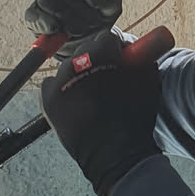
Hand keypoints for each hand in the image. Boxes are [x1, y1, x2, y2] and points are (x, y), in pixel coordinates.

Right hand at [26, 0, 123, 49]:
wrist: (82, 38)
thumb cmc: (96, 17)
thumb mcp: (110, 10)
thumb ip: (112, 0)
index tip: (98, 5)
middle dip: (76, 9)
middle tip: (87, 24)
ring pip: (48, 0)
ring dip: (63, 18)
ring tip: (75, 29)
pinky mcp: (33, 12)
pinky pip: (35, 15)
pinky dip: (46, 24)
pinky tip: (56, 30)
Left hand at [40, 28, 161, 195]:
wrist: (115, 156)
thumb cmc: (135, 117)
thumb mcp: (147, 79)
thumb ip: (140, 55)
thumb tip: (130, 47)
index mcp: (99, 54)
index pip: (106, 38)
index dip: (116, 50)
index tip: (121, 60)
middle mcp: (74, 63)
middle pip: (85, 51)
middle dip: (97, 60)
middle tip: (108, 77)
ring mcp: (57, 82)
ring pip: (69, 68)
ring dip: (80, 75)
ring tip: (93, 94)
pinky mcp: (47, 100)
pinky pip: (54, 85)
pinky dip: (64, 90)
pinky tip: (78, 102)